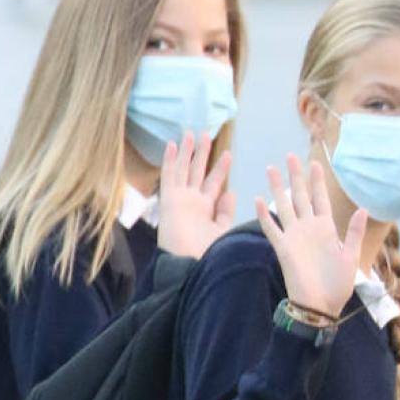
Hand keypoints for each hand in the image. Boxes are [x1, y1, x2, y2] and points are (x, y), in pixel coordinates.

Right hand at [157, 132, 235, 258]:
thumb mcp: (221, 231)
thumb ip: (225, 212)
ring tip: (192, 133)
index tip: (228, 154)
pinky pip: (169, 175)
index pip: (213, 184)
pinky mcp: (169, 199)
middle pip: (197, 172)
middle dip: (202, 154)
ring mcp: (179, 199)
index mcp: (205, 210)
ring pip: (184, 169)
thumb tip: (230, 193)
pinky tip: (172, 144)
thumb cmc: (207, 254)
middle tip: (206, 135)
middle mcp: (191, 202)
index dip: (220, 169)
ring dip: (188, 152)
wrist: (189, 265)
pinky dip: (169, 160)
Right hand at [255, 154, 366, 318]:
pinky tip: (257, 200)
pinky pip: (271, 229)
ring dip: (277, 188)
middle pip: (300, 196)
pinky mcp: (283, 248)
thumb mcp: (352, 256)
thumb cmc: (338, 285)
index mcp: (326, 229)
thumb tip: (364, 209)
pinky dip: (264, 215)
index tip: (315, 163)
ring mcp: (294, 237)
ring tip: (271, 169)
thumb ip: (354, 232)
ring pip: (283, 206)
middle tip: (290, 156)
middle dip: (296, 176)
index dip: (317, 181)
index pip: (320, 199)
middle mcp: (308, 228)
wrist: (320, 306)